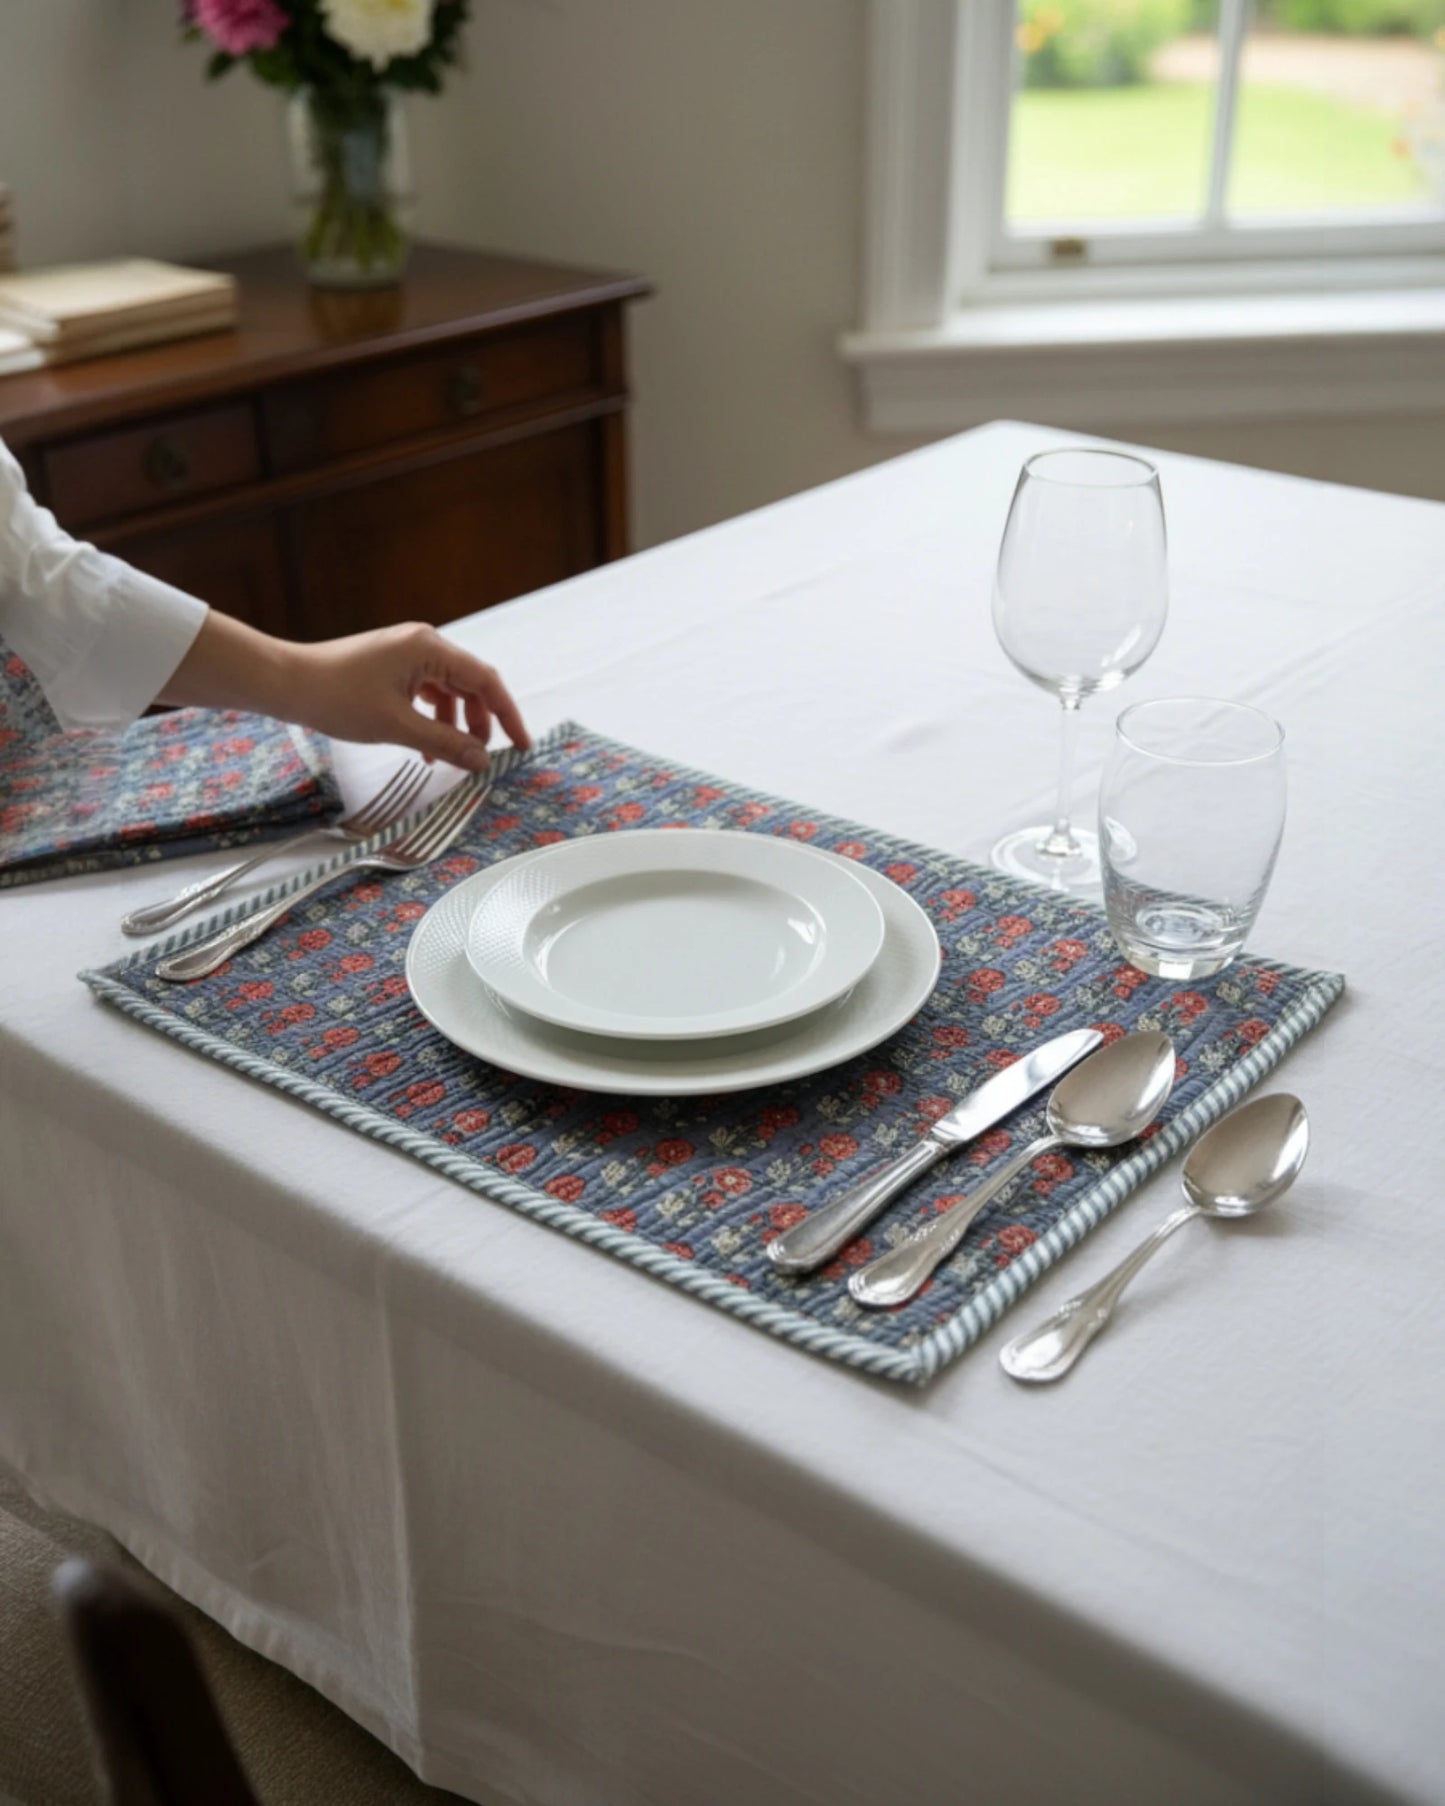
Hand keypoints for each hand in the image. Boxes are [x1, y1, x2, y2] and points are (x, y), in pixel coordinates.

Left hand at [282, 622, 530, 770]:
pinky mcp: (393, 666)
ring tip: (449, 757)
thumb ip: (445, 743)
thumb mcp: (397, 726)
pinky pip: (427, 692)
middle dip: (480, 724)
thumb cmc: (338, 698)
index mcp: (429, 648)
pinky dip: (433, 719)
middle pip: (470, 685)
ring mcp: (407, 654)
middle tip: (482, 758)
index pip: (485, 680)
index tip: (521, 745)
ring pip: (449, 691)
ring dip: (455, 725)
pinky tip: (426, 747)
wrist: (288, 683)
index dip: (508, 714)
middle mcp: (423, 644)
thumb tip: (483, 760)